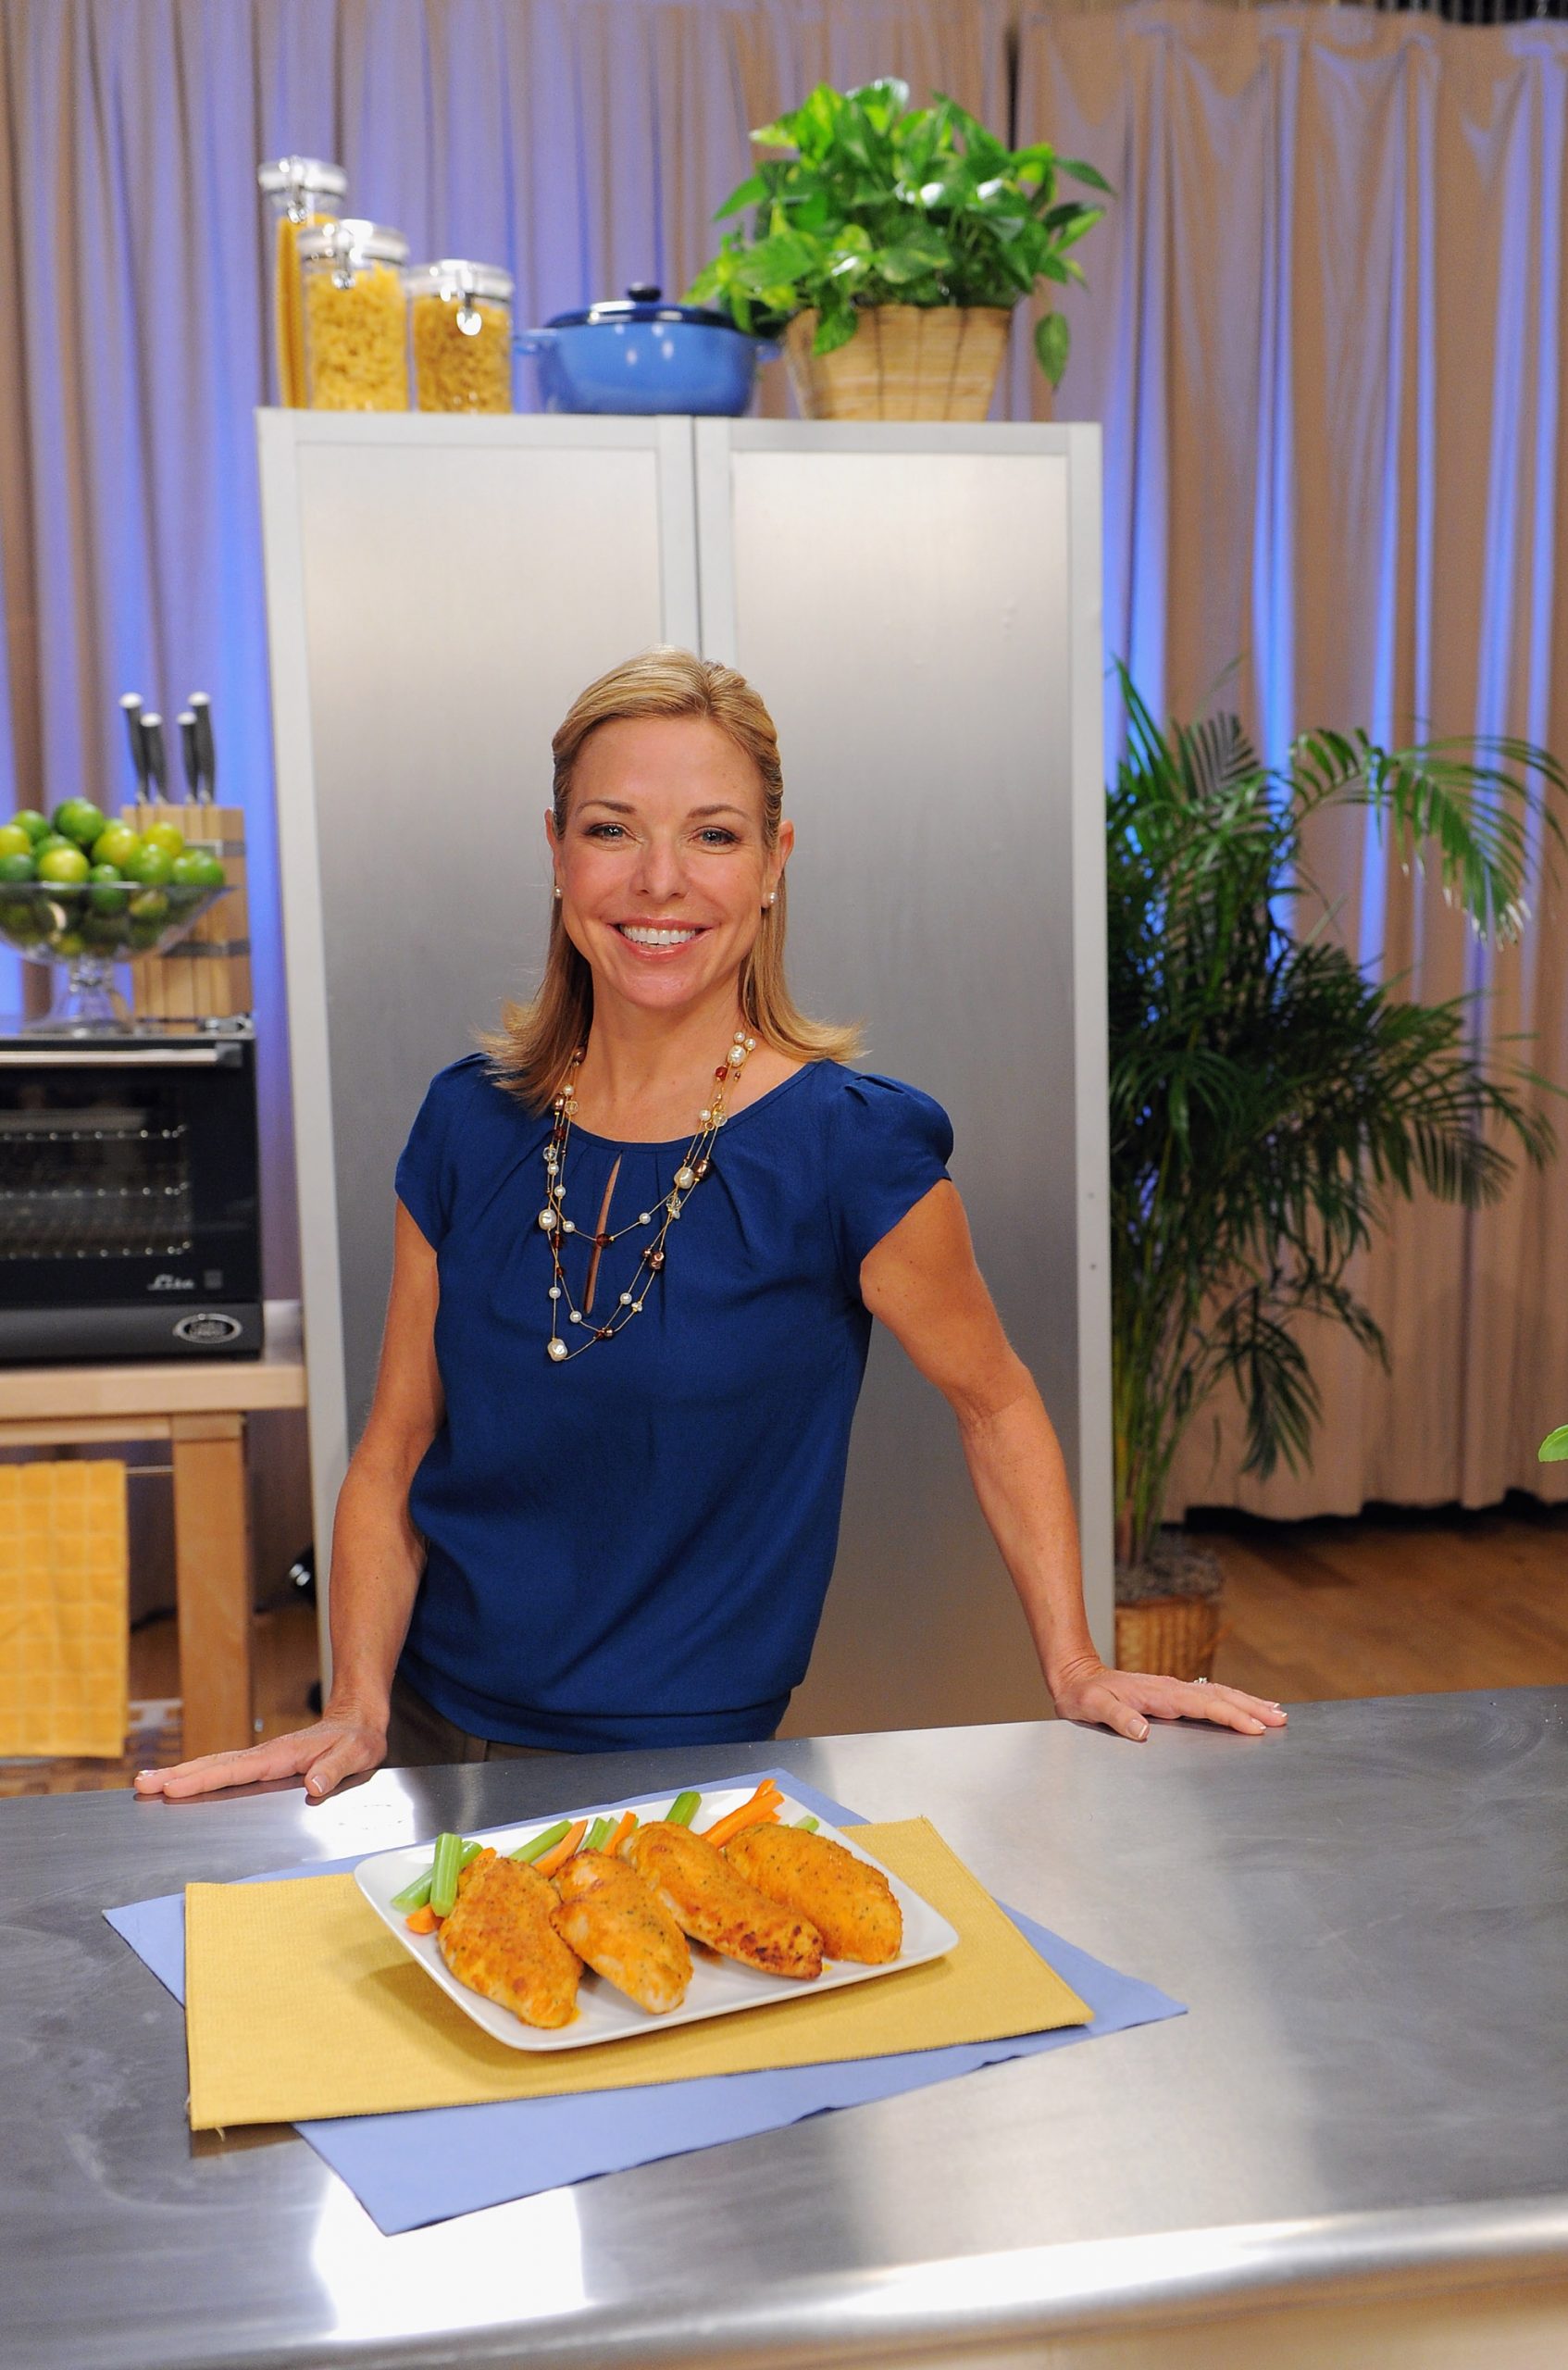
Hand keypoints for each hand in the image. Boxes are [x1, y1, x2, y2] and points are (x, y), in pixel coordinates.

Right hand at [132, 1706, 387, 1802]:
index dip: (203, 1780)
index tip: (173, 1788)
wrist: (359, 1720)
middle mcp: (266, 1754)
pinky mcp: (262, 1763)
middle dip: (177, 1775)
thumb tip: (313, 1785)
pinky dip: (199, 1774)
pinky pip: (224, 1768)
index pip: (236, 1769)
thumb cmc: (358, 1739)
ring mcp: (261, 1757)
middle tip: (142, 1784)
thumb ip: (335, 1769)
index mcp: (282, 1754)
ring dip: (181, 1773)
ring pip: (214, 1765)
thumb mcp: (357, 1754)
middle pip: (214, 1765)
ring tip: (147, 1782)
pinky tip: (182, 1783)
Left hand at [1049, 1653, 1286, 1742]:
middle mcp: (1171, 1688)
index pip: (1203, 1705)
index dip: (1230, 1716)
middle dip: (1251, 1708)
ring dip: (1247, 1702)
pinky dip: (1232, 1701)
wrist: (1077, 1676)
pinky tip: (1244, 1706)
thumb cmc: (1084, 1695)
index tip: (1254, 1727)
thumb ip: (1117, 1718)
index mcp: (1159, 1694)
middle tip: (1281, 1720)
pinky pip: (1209, 1696)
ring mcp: (1174, 1689)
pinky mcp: (1173, 1694)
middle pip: (1220, 1696)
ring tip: (1276, 1712)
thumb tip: (1142, 1731)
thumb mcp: (1093, 1707)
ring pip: (1219, 1694)